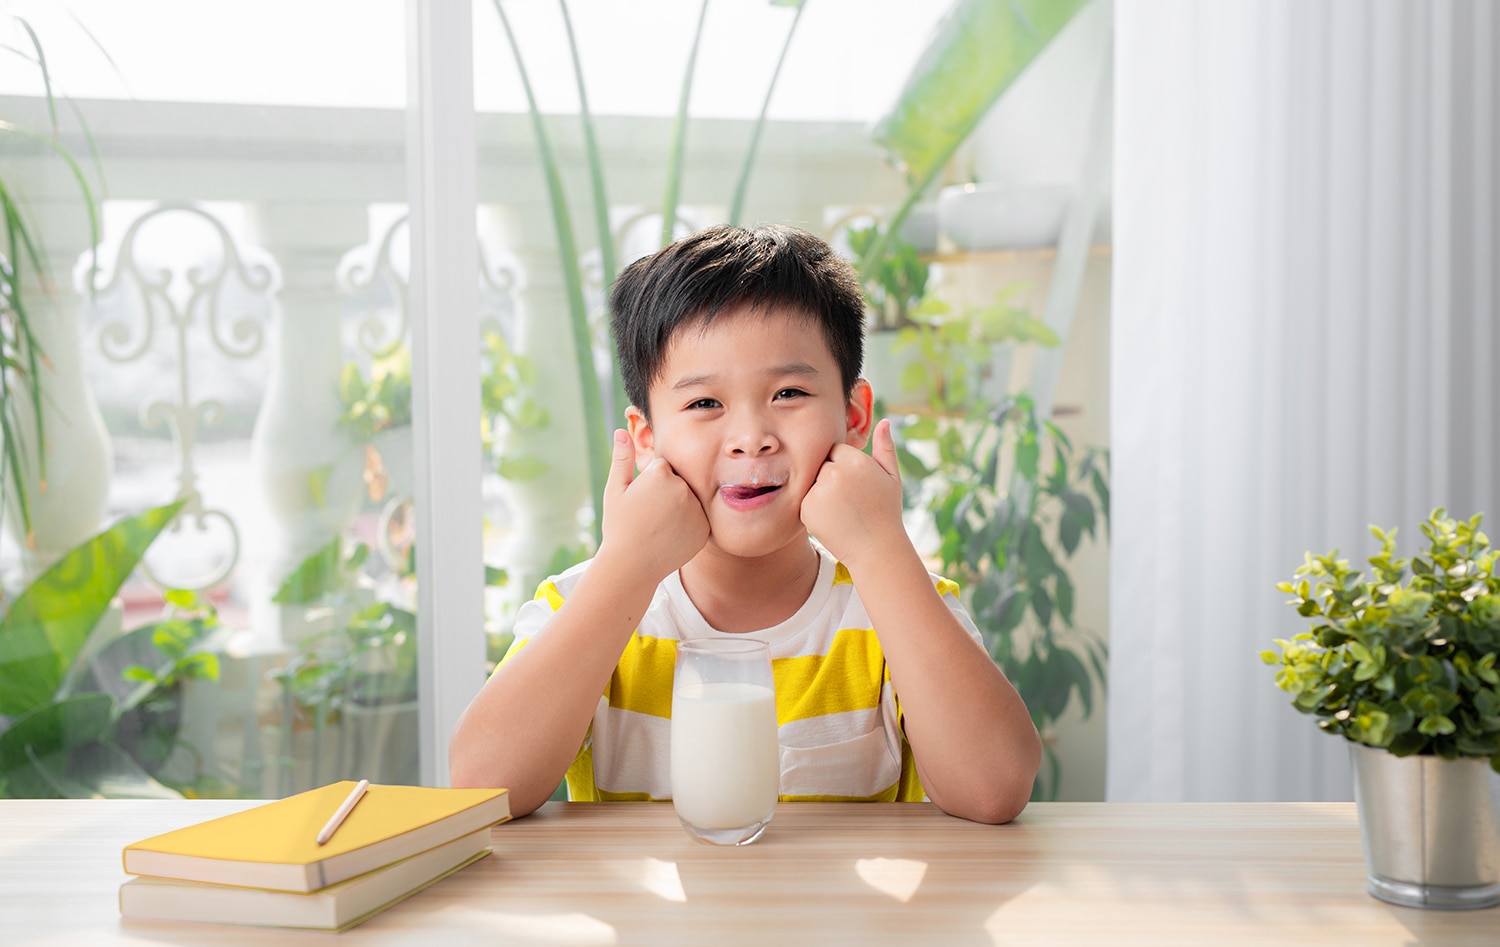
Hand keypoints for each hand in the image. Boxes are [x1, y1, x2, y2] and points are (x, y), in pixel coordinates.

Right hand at [597, 429, 708, 582]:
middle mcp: (684, 488)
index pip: (662, 467)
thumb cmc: (619, 527)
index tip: (642, 499)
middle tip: (651, 514)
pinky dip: (689, 524)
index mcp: (661, 474)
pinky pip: (700, 517)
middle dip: (667, 492)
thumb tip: (621, 430)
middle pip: (679, 481)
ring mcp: (697, 509)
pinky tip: (672, 535)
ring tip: (660, 526)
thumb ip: (622, 459)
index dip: (650, 482)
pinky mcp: (706, 528)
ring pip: (690, 499)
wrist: (632, 567)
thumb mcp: (615, 491)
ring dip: (680, 507)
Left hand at [800, 418, 908, 568]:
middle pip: (820, 464)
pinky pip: (804, 500)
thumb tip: (884, 421)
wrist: (876, 550)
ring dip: (821, 492)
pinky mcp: (806, 508)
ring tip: (841, 510)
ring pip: (811, 482)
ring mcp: (818, 491)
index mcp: (855, 460)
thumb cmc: (886, 512)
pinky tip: (832, 519)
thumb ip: (885, 447)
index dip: (844, 466)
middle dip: (829, 477)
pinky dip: (813, 508)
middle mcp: (834, 472)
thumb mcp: (891, 477)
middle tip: (847, 500)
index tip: (854, 485)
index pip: (835, 450)